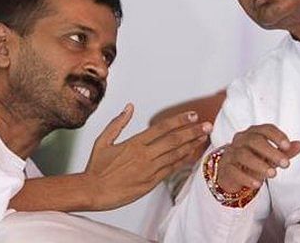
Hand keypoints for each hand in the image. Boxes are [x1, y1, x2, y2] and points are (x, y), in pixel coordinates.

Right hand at [84, 103, 211, 209]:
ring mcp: (149, 170)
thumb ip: (118, 123)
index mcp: (133, 143)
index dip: (179, 120)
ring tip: (203, 138)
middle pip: (173, 141)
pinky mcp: (151, 183)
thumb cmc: (96, 167)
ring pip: (175, 155)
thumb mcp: (102, 141)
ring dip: (191, 146)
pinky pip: (171, 170)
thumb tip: (129, 107)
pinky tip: (192, 156)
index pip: (161, 128)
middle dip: (192, 132)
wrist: (93, 192)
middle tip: (207, 125)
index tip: (192, 115)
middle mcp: (144, 156)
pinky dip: (183, 162)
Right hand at [216, 124, 299, 193]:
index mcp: (253, 133)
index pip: (264, 129)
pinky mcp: (225, 168)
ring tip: (273, 174)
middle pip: (253, 140)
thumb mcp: (271, 156)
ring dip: (259, 164)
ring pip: (242, 154)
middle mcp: (240, 140)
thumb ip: (285, 151)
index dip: (276, 136)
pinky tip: (258, 184)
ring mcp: (231, 153)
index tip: (287, 146)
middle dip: (271, 151)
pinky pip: (233, 171)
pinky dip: (246, 177)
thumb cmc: (254, 160)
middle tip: (286, 164)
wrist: (231, 172)